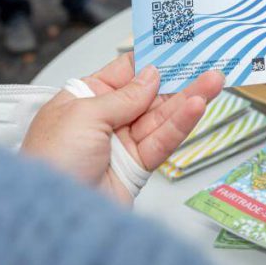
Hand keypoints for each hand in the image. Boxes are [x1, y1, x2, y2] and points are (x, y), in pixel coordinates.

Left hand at [21, 53, 224, 203]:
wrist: (55, 216)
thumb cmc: (51, 161)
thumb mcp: (85, 115)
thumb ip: (124, 96)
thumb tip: (150, 75)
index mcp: (83, 100)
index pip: (121, 74)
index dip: (148, 60)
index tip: (175, 47)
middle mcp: (103, 121)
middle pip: (148, 96)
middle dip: (178, 80)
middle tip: (207, 63)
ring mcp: (121, 145)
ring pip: (161, 118)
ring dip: (189, 99)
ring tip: (214, 82)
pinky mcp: (137, 169)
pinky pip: (162, 141)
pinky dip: (180, 124)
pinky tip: (197, 107)